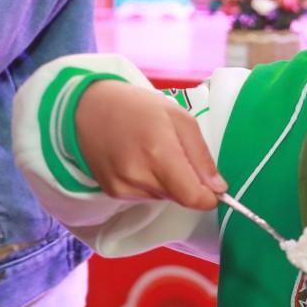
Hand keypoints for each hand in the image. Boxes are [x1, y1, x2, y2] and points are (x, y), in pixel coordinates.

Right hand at [75, 80, 226, 210]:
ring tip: (154, 153)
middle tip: (177, 154)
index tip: (214, 187)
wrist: (88, 108)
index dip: (209, 197)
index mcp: (159, 153)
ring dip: (169, 183)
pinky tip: (140, 161)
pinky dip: (151, 184)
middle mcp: (138, 175)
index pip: (192, 197)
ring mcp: (122, 187)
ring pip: (164, 198)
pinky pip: (146, 196)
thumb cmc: (138, 108)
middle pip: (181, 198)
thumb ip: (201, 156)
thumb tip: (218, 187)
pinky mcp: (112, 192)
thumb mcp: (180, 119)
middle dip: (189, 183)